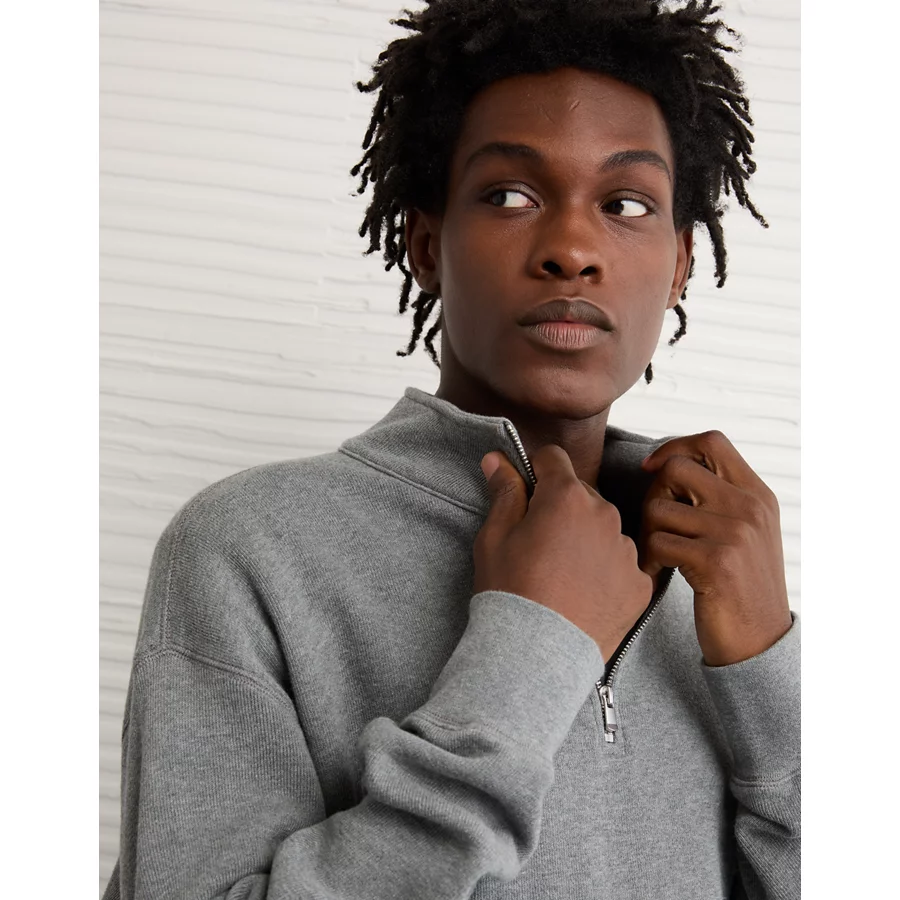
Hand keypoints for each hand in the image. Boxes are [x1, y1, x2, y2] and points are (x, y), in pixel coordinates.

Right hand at [475, 446, 652, 663]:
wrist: (536, 655)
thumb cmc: (510, 592)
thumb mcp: (494, 536)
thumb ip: (504, 491)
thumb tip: (498, 459)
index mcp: (565, 496)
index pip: (553, 458)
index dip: (536, 469)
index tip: (528, 487)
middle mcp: (604, 514)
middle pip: (581, 494)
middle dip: (561, 508)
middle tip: (540, 543)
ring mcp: (626, 550)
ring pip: (604, 529)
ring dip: (586, 539)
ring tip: (562, 575)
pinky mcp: (640, 583)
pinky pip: (622, 564)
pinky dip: (605, 572)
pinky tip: (583, 593)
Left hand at [639, 430, 791, 665]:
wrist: (759, 642)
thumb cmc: (739, 586)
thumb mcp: (745, 532)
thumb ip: (720, 496)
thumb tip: (667, 464)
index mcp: (757, 494)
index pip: (711, 441)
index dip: (673, 447)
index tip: (652, 469)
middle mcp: (749, 507)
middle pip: (677, 468)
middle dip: (653, 493)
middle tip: (655, 525)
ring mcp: (735, 533)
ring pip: (659, 508)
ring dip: (647, 532)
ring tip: (658, 555)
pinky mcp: (716, 562)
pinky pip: (657, 542)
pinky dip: (649, 559)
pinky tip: (658, 574)